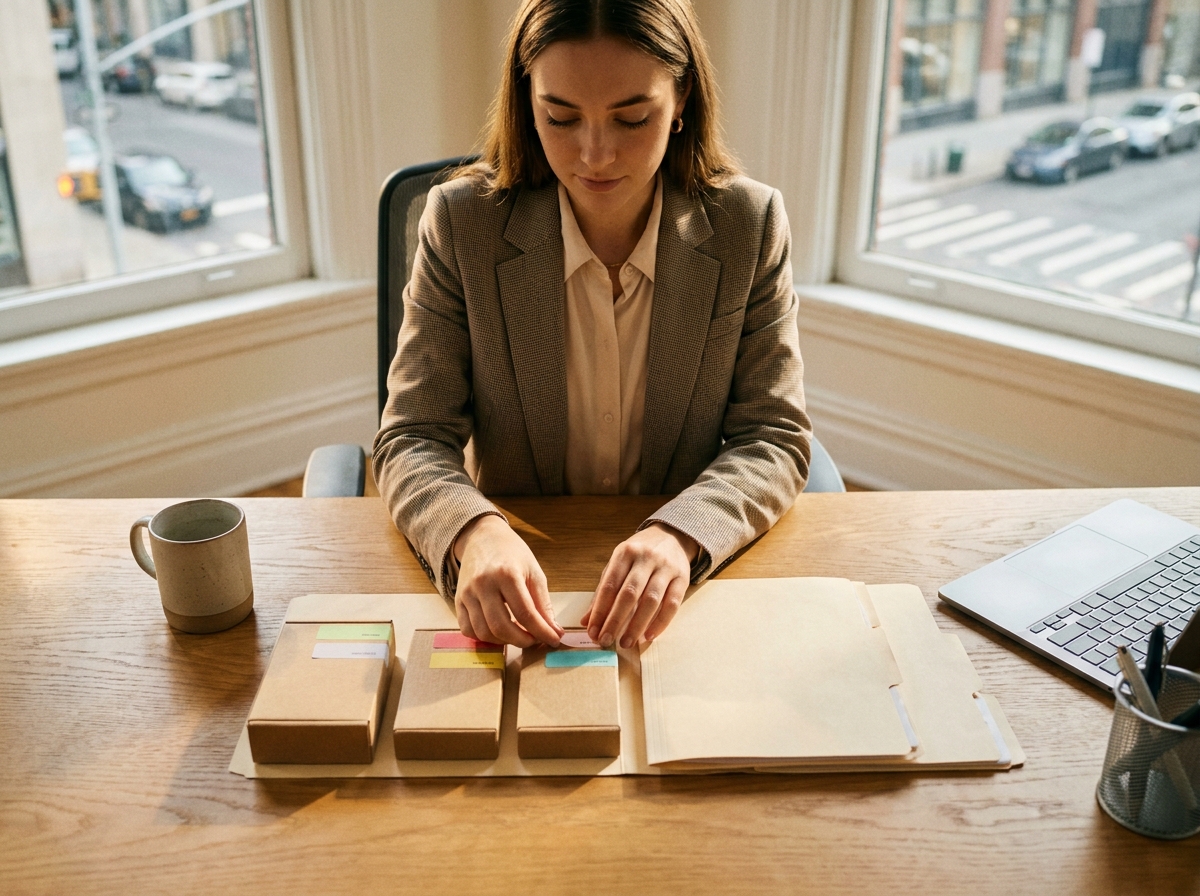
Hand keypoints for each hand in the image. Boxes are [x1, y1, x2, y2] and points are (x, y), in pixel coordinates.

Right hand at [453, 515, 562, 646]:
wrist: (483, 537)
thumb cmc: (512, 553)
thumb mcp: (534, 572)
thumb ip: (543, 604)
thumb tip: (553, 631)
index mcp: (506, 574)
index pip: (525, 613)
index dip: (542, 632)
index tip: (554, 640)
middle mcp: (483, 584)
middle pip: (501, 626)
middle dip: (522, 641)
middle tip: (535, 640)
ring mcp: (467, 593)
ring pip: (483, 632)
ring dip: (504, 642)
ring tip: (518, 636)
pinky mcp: (457, 600)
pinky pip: (468, 629)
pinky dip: (484, 637)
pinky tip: (498, 633)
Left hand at [581, 523, 695, 648]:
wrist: (671, 536)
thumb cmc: (639, 555)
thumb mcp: (618, 565)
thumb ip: (603, 591)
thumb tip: (587, 621)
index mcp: (625, 553)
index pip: (609, 585)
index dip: (600, 611)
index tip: (593, 631)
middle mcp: (646, 558)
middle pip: (629, 594)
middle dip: (615, 620)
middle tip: (606, 640)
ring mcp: (666, 567)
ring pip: (651, 601)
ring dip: (637, 625)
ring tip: (626, 642)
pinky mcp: (683, 578)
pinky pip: (672, 604)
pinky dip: (660, 623)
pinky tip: (649, 636)